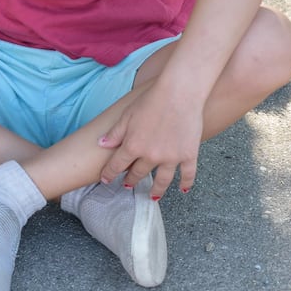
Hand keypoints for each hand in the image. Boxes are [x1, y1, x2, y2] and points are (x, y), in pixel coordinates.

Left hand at [96, 81, 203, 198]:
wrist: (179, 94)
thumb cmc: (151, 101)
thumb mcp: (127, 115)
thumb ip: (115, 133)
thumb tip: (101, 144)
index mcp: (133, 146)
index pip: (117, 165)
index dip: (110, 173)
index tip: (106, 179)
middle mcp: (151, 156)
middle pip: (139, 173)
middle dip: (131, 180)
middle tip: (128, 185)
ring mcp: (171, 158)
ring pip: (162, 180)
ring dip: (156, 190)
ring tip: (153, 196)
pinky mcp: (189, 155)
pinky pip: (188, 174)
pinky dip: (186, 183)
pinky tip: (182, 190)